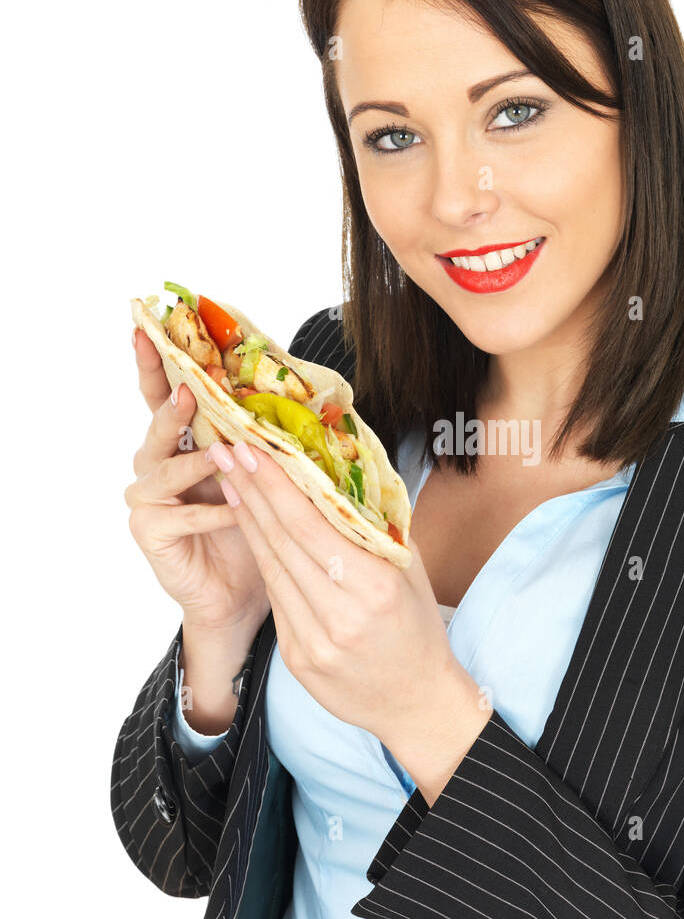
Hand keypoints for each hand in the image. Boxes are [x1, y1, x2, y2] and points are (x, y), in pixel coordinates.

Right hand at [125, 327, 269, 636]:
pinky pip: (180, 515)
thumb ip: (262, 437)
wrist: (238, 593)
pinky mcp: (150, 531)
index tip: (147, 326)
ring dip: (196, 460)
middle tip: (190, 388)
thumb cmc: (253, 526)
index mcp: (183, 439)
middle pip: (156, 421)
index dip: (156, 359)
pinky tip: (235, 507)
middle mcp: (157, 462)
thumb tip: (301, 391)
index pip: (165, 391)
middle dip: (172, 403)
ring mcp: (148, 497)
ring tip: (223, 453)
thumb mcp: (262, 474)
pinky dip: (211, 510)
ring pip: (163, 468)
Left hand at [209, 437, 490, 802]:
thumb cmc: (420, 630)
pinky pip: (276, 598)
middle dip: (252, 491)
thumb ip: (378, 529)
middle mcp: (341, 614)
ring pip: (271, 568)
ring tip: (231, 481)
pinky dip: (263, 559)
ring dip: (247, 520)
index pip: (312, 524)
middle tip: (228, 449)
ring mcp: (314, 640)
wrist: (417, 705)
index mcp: (376, 587)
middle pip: (283, 541)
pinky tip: (252, 529)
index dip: (276, 484)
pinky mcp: (296, 658)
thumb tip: (345, 475)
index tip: (254, 448)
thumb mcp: (413, 574)